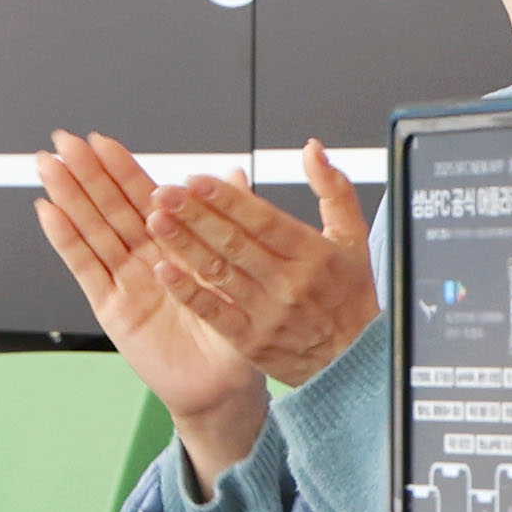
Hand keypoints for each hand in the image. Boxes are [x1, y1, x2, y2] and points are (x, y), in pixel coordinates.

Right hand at [36, 132, 264, 482]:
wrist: (225, 384)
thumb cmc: (236, 330)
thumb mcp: (239, 273)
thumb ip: (230, 222)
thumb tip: (233, 173)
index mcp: (177, 247)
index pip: (144, 198)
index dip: (121, 169)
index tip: (100, 140)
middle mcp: (146, 260)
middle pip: (110, 208)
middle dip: (86, 174)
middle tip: (61, 140)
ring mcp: (125, 281)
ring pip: (92, 231)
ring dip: (68, 198)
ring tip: (46, 165)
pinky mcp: (111, 307)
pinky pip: (86, 268)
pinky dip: (67, 240)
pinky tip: (48, 212)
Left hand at [147, 145, 380, 395]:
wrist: (355, 360)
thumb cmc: (350, 296)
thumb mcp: (354, 238)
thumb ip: (334, 189)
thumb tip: (312, 150)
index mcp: (314, 254)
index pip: (264, 220)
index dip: (228, 199)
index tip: (197, 180)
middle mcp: (290, 282)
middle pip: (235, 242)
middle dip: (195, 215)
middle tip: (163, 192)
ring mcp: (268, 312)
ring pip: (219, 272)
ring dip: (184, 245)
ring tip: (155, 221)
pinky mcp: (251, 340)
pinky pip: (214, 312)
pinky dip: (188, 292)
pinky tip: (165, 271)